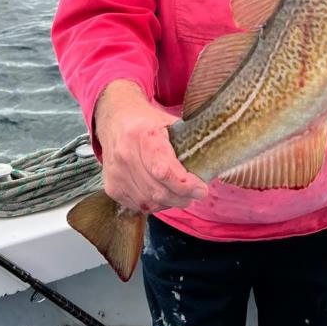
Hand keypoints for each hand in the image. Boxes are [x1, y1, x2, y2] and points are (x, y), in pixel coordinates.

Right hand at [94, 80, 207, 213]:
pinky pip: (139, 206)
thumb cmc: (146, 121)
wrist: (116, 120)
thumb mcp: (169, 122)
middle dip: (182, 197)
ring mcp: (117, 173)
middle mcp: (126, 155)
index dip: (184, 184)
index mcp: (143, 135)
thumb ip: (188, 141)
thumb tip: (214, 161)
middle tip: (196, 194)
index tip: (201, 188)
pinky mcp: (112, 187)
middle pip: (158, 190)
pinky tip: (164, 195)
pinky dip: (155, 205)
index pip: (163, 169)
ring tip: (182, 195)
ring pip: (149, 202)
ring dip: (170, 202)